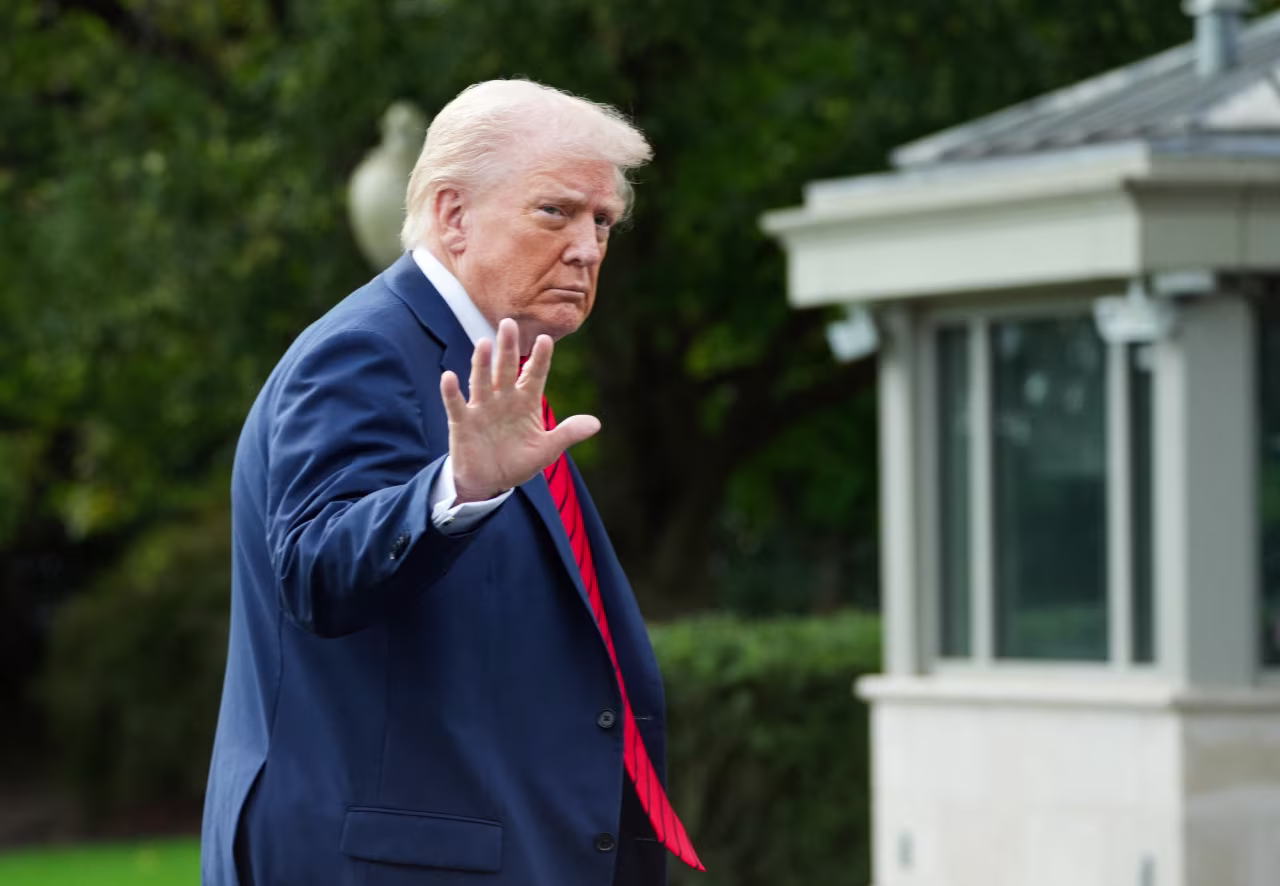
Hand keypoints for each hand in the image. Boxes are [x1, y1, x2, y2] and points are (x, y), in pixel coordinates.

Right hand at [441, 318, 600, 503]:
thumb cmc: (518, 462)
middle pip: (506, 369)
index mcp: (526, 402)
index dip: (540, 358)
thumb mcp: (547, 450)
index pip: (534, 374)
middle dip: (507, 348)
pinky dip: (452, 392)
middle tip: (508, 323)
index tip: (546, 339)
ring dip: (482, 363)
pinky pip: (457, 404)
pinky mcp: (463, 422)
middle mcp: (504, 399)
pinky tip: (449, 376)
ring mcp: (482, 408)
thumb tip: (596, 424)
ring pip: (482, 381)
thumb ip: (568, 434)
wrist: (490, 482)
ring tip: (484, 343)